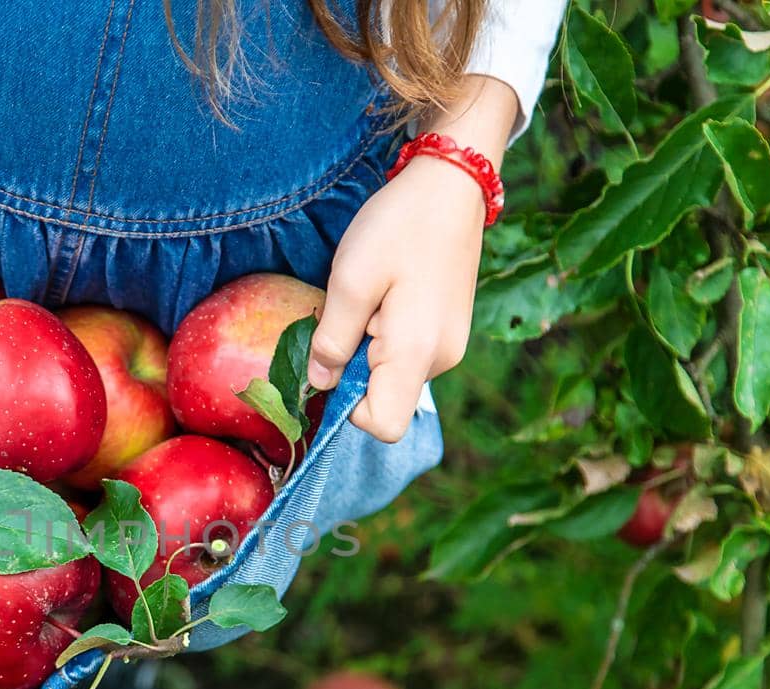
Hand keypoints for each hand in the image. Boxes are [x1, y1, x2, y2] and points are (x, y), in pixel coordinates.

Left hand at [307, 76, 518, 442]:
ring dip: (366, 350)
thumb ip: (331, 339)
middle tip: (346, 314)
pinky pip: (405, 354)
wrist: (451, 183)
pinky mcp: (448, 331)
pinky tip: (384, 295)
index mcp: (417, 353)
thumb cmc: (399, 226)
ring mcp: (449, 346)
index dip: (347, 408)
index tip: (330, 361)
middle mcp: (441, 360)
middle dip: (352, 371)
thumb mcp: (350, 280)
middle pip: (385, 400)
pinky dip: (384, 338)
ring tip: (368, 297)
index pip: (382, 425)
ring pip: (392, 376)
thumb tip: (318, 382)